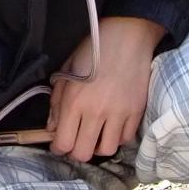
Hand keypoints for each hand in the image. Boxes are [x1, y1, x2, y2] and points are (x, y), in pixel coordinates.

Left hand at [49, 16, 165, 159]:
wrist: (127, 36)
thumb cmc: (92, 51)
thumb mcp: (66, 72)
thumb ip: (56, 102)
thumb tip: (53, 127)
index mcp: (74, 101)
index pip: (63, 143)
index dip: (58, 148)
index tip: (59, 144)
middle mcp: (95, 111)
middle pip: (83, 153)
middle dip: (76, 151)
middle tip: (76, 141)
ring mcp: (118, 114)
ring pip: (106, 150)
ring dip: (98, 146)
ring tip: (96, 136)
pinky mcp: (136, 112)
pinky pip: (125, 139)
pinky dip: (116, 137)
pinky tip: (112, 127)